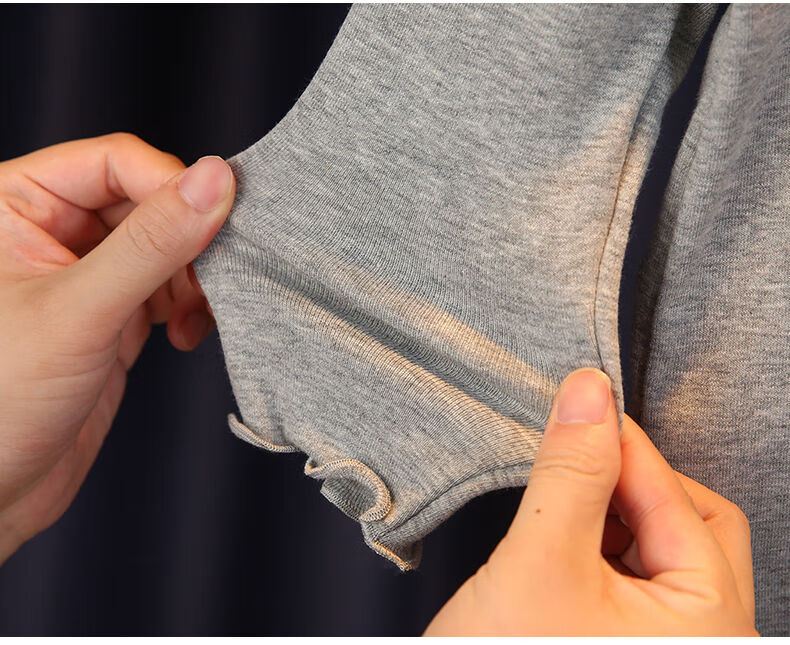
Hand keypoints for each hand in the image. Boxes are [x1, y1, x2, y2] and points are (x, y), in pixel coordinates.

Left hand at [0, 134, 234, 562]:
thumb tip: (217, 180)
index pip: (116, 163)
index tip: (220, 220)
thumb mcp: (81, 312)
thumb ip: (153, 244)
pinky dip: (190, 306)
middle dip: (189, 243)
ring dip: (194, 280)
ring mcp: (85, 274)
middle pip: (149, 203)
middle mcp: (50, 230)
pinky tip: (185, 334)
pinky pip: (168, 287)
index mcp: (15, 203)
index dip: (172, 187)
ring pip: (166, 247)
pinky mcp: (111, 314)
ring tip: (192, 319)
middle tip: (214, 281)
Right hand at [425, 368, 757, 635]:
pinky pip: (635, 574)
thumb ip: (571, 472)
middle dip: (629, 481)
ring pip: (660, 546)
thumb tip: (590, 392)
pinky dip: (601, 542)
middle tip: (574, 459)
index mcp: (708, 624)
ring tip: (558, 500)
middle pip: (691, 522)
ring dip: (611, 510)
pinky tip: (561, 536)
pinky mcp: (629, 643)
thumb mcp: (539, 563)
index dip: (621, 443)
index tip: (578, 404)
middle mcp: (703, 638)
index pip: (677, 496)